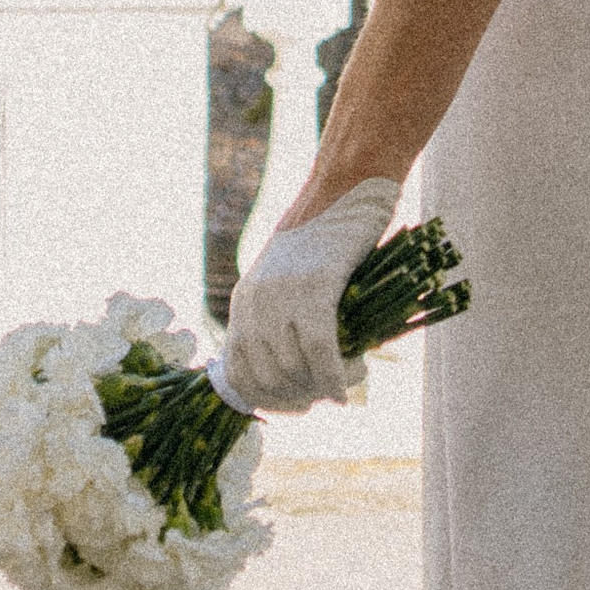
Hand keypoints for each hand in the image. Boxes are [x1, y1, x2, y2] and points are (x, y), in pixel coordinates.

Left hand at [211, 180, 400, 413]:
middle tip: (328, 395)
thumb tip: (295, 370)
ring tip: (349, 379)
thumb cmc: (328, 233)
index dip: (266, 399)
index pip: (237, 374)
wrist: (345, 185)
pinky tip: (351, 381)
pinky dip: (335, 377)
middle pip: (267, 378)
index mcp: (244, 302)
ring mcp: (283, 295)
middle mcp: (254, 302)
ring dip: (322, 388)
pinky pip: (320, 351)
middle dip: (299, 398)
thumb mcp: (291, 276)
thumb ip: (283, 314)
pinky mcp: (315, 287)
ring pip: (293, 369)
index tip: (298, 404)